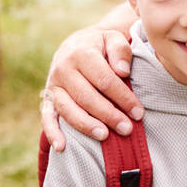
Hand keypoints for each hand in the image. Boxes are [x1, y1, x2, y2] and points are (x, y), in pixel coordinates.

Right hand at [40, 26, 141, 151]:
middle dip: (109, 115)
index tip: (138, 113)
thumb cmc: (101, 46)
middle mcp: (64, 69)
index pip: (105, 80)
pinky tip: (62, 147)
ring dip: (86, 125)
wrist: (76, 44)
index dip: (123, 98)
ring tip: (105, 136)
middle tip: (127, 129)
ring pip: (68, 109)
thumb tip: (122, 72)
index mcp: (81, 53)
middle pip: (87, 97)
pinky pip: (47, 117)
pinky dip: (52, 133)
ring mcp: (54, 85)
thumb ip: (120, 51)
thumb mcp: (113, 39)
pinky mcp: (48, 99)